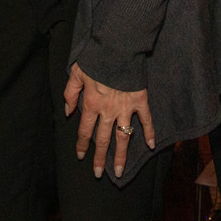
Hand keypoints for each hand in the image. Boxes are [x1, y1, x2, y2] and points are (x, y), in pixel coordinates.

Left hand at [63, 62, 153, 179]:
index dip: (81, 145)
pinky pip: (146, 120)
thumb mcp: (76, 73)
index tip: (80, 156)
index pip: (84, 131)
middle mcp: (108, 110)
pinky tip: (151, 146)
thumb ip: (70, 93)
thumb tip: (69, 112)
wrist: (117, 47)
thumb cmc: (96, 59)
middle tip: (98, 174)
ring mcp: (125, 108)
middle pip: (103, 140)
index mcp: (91, 104)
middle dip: (100, 158)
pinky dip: (149, 132)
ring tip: (120, 171)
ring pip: (123, 137)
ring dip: (121, 155)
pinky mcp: (140, 101)